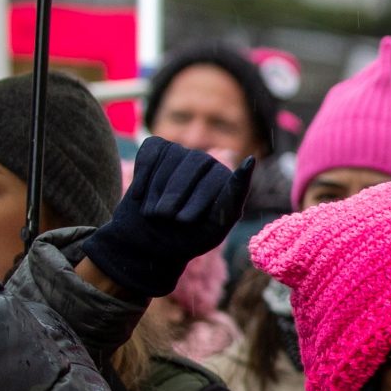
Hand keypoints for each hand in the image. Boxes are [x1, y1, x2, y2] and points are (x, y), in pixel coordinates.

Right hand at [81, 137, 254, 301]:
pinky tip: (140, 196)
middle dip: (177, 193)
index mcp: (227, 183)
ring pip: (172, 155)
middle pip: (198, 161)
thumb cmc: (186, 238)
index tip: (243, 167)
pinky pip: (152, 151)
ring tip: (154, 213)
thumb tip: (250, 159)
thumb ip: (230, 201)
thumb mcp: (211, 231)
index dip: (214, 189)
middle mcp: (208, 165)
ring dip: (157, 188)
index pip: (224, 178)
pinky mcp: (158, 149)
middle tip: (166, 217)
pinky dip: (143, 174)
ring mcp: (183, 154)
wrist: (147, 242)